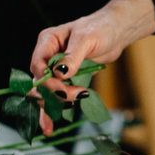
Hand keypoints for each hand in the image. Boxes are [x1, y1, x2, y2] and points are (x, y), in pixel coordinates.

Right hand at [29, 0, 154, 134]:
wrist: (116, 32)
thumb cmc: (102, 28)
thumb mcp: (87, 39)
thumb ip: (72, 57)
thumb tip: (60, 74)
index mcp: (47, 41)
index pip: (37, 66)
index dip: (48, 81)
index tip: (65, 87)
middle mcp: (47, 56)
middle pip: (40, 82)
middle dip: (55, 93)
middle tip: (78, 94)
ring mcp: (55, 69)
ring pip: (46, 93)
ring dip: (58, 102)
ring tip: (77, 100)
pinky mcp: (65, 79)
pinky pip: (55, 97)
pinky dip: (52, 111)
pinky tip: (49, 127)